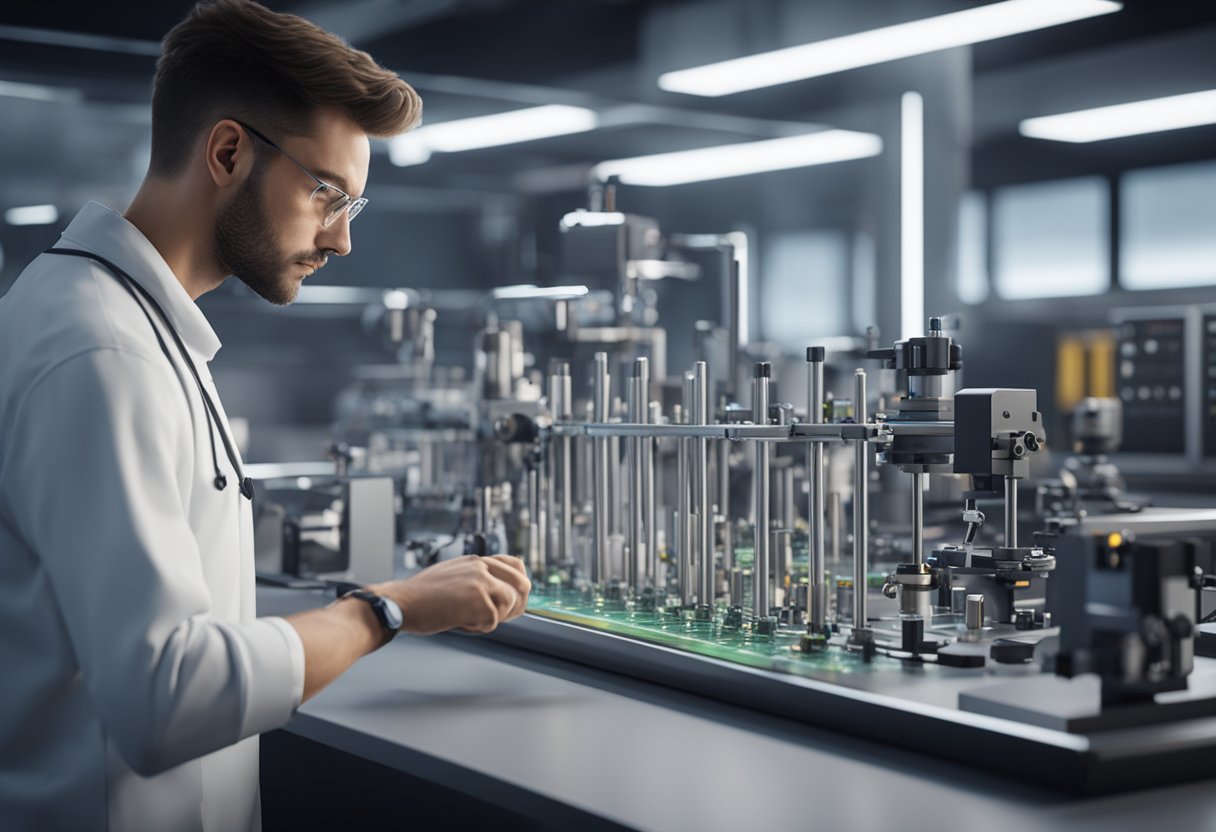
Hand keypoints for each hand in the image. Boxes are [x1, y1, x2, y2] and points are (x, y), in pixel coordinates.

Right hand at [372, 555, 530, 634]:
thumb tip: (501, 590)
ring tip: (471, 619)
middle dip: (516, 605)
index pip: (516, 564)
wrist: (400, 602)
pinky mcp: (478, 601)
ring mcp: (481, 582)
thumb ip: (475, 578)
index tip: (512, 600)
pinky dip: (477, 628)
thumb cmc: (421, 596)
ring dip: (495, 617)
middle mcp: (481, 567)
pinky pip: (493, 621)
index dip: (519, 584)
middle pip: (522, 584)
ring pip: (510, 603)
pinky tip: (459, 623)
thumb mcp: (452, 575)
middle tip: (501, 617)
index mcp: (476, 560)